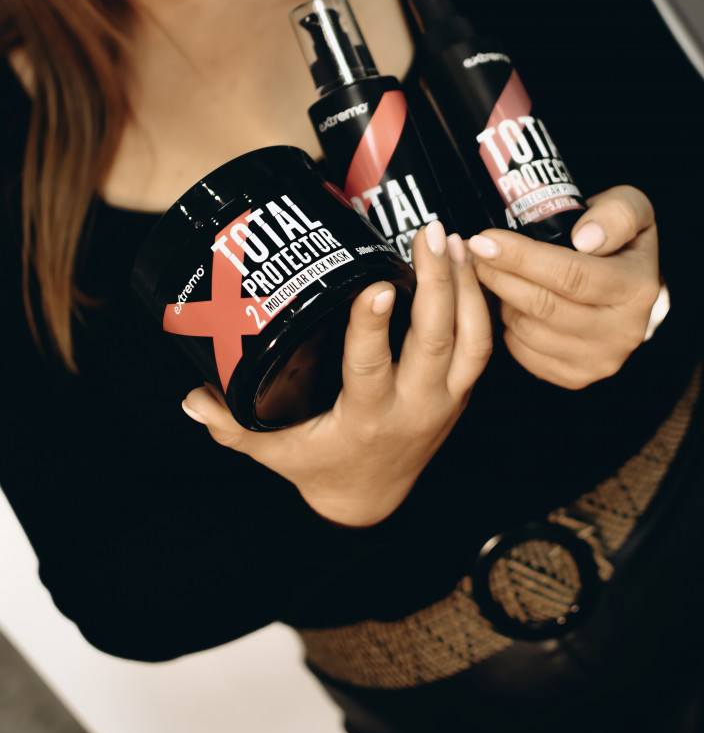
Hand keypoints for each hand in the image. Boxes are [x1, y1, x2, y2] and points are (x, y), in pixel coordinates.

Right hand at [182, 223, 492, 525]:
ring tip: (453, 239)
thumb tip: (192, 401)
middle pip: (436, 342)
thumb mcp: (275, 450)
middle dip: (436, 285)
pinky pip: (482, 344)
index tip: (375, 286)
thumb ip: (232, 426)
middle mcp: (415, 408)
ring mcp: (445, 400)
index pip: (371, 369)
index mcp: (367, 420)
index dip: (373, 328)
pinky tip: (468, 263)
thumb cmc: (322, 466)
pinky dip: (480, 302)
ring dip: (465, 286)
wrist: (371, 498)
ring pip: (471, 339)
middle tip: (427, 234)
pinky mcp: (461, 391)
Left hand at [468, 186, 659, 389]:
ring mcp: (600, 360)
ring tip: (497, 274)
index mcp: (638, 288)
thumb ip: (617, 213)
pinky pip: (524, 353)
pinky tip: (511, 302)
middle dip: (500, 276)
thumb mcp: (631, 209)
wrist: (629, 288)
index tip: (487, 240)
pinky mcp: (576, 376)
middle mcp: (623, 332)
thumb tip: (585, 239)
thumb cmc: (620, 241)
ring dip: (502, 300)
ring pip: (528, 330)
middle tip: (476, 254)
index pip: (570, 275)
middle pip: (543, 306)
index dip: (521, 257)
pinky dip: (509, 326)